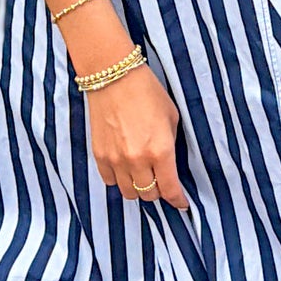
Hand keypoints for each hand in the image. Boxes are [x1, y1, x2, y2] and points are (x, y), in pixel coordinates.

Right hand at [86, 62, 186, 211]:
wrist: (113, 76)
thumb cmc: (146, 91)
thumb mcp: (171, 117)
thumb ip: (171, 144)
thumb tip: (170, 164)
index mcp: (160, 151)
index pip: (170, 189)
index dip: (178, 200)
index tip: (181, 203)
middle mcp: (137, 160)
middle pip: (148, 195)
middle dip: (158, 192)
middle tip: (161, 182)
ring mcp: (115, 159)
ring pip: (128, 193)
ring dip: (138, 188)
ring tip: (142, 176)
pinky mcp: (99, 155)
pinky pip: (109, 181)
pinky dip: (118, 179)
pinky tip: (124, 168)